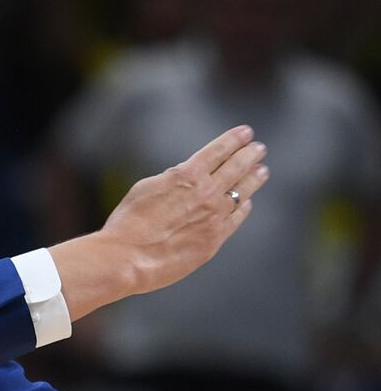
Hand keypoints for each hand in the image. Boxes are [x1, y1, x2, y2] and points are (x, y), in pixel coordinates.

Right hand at [51, 125, 269, 319]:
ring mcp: (215, 217)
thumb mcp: (146, 187)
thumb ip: (172, 179)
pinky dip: (244, 206)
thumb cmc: (129, 223)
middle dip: (250, 154)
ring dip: (255, 178)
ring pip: (243, 191)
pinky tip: (246, 203)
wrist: (127, 258)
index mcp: (188, 175)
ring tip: (262, 171)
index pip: (218, 150)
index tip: (245, 133)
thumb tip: (186, 179)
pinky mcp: (215, 239)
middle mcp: (207, 193)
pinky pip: (237, 218)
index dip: (234, 139)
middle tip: (259, 148)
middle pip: (237, 167)